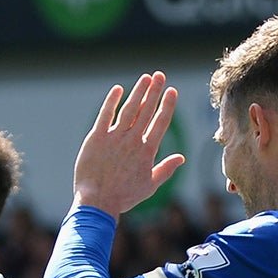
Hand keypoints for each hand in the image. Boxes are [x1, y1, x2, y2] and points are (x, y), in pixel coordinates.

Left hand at [72, 73, 185, 216]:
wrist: (97, 202)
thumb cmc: (124, 197)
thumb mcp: (149, 186)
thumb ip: (166, 169)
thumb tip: (181, 158)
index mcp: (147, 151)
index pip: (160, 122)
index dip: (167, 105)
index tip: (172, 91)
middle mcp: (132, 140)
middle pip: (146, 110)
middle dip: (155, 91)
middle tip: (160, 75)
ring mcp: (114, 137)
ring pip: (129, 109)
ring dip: (138, 91)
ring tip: (145, 78)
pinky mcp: (96, 137)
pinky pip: (105, 114)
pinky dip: (112, 101)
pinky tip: (118, 89)